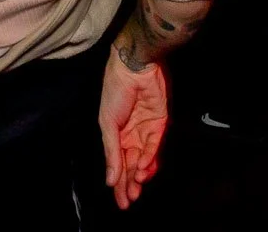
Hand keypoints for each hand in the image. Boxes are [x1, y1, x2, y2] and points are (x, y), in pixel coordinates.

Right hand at [98, 46, 168, 208]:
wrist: (133, 67)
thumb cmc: (115, 90)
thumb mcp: (107, 124)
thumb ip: (111, 152)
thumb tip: (110, 180)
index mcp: (117, 133)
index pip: (119, 163)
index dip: (119, 183)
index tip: (120, 201)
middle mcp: (132, 133)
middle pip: (132, 164)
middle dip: (130, 184)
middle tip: (129, 201)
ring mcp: (146, 128)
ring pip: (145, 158)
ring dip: (141, 174)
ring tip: (136, 186)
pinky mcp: (160, 122)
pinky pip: (155, 145)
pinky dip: (149, 158)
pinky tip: (143, 168)